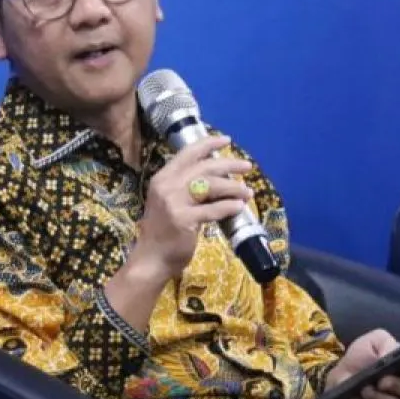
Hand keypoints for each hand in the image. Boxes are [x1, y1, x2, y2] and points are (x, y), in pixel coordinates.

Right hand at [133, 134, 253, 278]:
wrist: (151, 258)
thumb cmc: (163, 230)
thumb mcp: (169, 201)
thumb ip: (186, 187)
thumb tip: (218, 176)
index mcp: (163, 177)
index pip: (187, 153)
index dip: (208, 144)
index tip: (227, 140)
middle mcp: (167, 185)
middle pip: (203, 167)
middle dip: (229, 164)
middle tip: (247, 166)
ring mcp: (174, 202)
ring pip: (210, 186)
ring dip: (233, 187)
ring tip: (248, 191)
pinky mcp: (183, 220)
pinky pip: (212, 210)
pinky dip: (228, 207)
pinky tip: (239, 207)